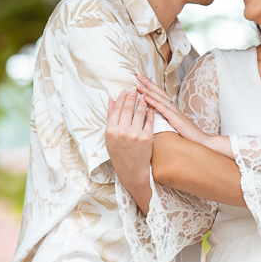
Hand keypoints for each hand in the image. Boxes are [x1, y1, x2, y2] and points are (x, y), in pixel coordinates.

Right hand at [105, 89, 154, 212]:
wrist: (131, 171)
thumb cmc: (119, 154)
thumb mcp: (110, 137)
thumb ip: (111, 118)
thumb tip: (111, 99)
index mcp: (111, 131)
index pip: (116, 109)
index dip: (121, 98)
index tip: (124, 91)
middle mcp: (122, 132)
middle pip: (128, 108)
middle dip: (132, 96)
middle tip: (134, 89)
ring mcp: (135, 134)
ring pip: (139, 112)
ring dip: (142, 102)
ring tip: (143, 96)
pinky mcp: (147, 137)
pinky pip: (149, 120)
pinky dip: (150, 113)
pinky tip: (150, 107)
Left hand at [136, 74, 231, 155]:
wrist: (203, 142)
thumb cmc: (189, 137)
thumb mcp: (176, 127)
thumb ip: (167, 121)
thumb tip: (156, 118)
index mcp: (173, 110)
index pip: (160, 95)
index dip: (151, 87)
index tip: (141, 80)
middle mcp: (174, 108)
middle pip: (160, 92)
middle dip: (148, 83)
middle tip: (138, 75)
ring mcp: (176, 113)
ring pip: (161, 98)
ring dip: (149, 90)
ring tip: (139, 84)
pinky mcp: (177, 120)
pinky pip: (164, 109)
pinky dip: (154, 102)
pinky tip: (146, 97)